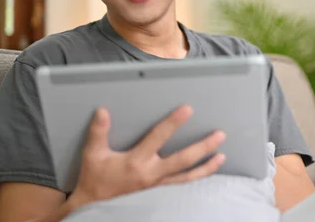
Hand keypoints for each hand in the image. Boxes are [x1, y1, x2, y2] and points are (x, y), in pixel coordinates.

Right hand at [69, 105, 225, 207]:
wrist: (94, 205)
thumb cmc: (95, 179)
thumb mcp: (93, 154)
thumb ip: (99, 132)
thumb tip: (103, 112)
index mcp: (136, 161)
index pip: (158, 138)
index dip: (173, 123)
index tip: (188, 110)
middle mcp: (151, 174)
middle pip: (183, 160)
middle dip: (202, 147)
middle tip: (219, 135)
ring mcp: (157, 184)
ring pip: (187, 176)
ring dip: (206, 167)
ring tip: (222, 156)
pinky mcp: (159, 191)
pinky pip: (182, 184)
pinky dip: (197, 179)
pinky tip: (207, 173)